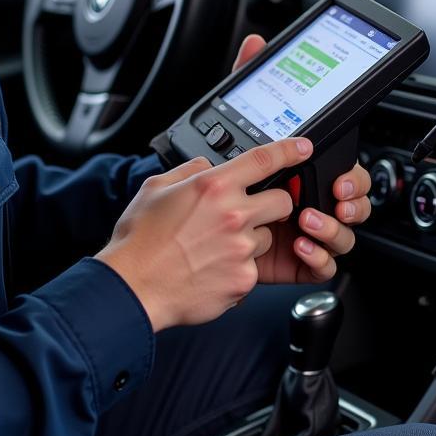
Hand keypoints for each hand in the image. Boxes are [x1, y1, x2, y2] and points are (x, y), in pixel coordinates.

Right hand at [96, 135, 307, 331]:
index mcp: (214, 187)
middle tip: (248, 213)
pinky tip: (211, 269)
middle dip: (272, 205)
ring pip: (267, 237)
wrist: (132, 287)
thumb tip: (206, 166)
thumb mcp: (157, 188)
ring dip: (251, 240)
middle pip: (282, 201)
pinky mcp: (243, 280)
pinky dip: (238, 269)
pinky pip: (252, 268)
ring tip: (216, 248)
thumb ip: (189, 170)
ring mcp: (241, 249)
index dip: (290, 150)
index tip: (304, 148)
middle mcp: (233, 215)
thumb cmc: (140, 240)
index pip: (264, 159)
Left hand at [231, 34, 373, 284]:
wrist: (184, 230)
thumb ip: (250, 80)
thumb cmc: (214, 177)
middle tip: (336, 197)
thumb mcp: (234, 123)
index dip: (353, 175)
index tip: (340, 176)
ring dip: (335, 229)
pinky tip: (302, 246)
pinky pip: (324, 265)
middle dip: (354, 201)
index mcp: (307, 171)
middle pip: (356, 202)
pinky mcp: (296, 261)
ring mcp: (307, 232)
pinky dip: (320, 258)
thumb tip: (257, 43)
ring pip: (345, 235)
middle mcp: (311, 199)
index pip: (346, 169)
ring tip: (309, 221)